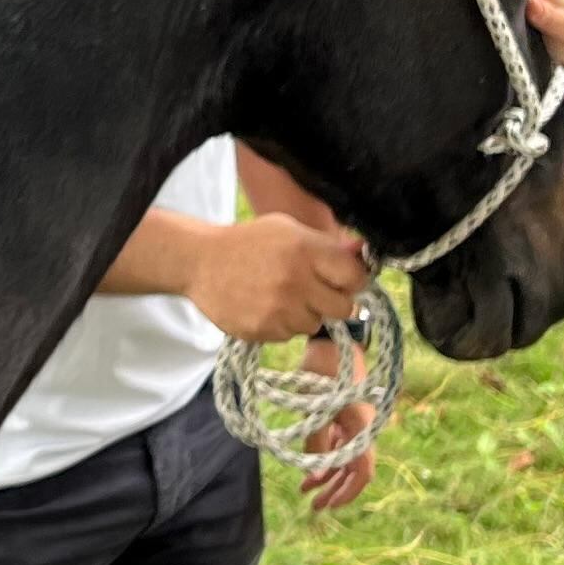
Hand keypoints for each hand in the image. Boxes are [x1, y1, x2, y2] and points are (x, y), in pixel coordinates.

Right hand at [186, 212, 371, 345]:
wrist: (200, 262)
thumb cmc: (249, 242)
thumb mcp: (288, 229)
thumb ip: (326, 244)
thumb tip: (363, 252)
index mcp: (305, 250)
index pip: (354, 276)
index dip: (353, 279)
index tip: (343, 279)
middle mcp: (296, 281)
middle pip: (343, 307)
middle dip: (333, 301)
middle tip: (315, 291)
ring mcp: (279, 309)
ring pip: (316, 324)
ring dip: (306, 314)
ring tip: (282, 296)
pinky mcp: (263, 330)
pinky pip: (289, 334)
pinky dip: (282, 325)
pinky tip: (265, 306)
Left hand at [299, 356, 376, 514]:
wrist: (332, 338)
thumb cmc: (323, 369)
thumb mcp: (314, 408)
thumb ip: (316, 441)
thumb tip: (313, 474)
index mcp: (362, 428)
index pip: (362, 472)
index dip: (346, 492)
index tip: (328, 505)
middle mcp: (363, 429)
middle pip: (354, 469)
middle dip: (334, 489)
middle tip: (313, 505)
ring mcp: (356, 422)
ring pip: (346, 458)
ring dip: (328, 475)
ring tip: (305, 489)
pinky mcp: (348, 413)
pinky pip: (341, 443)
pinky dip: (328, 456)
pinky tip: (310, 467)